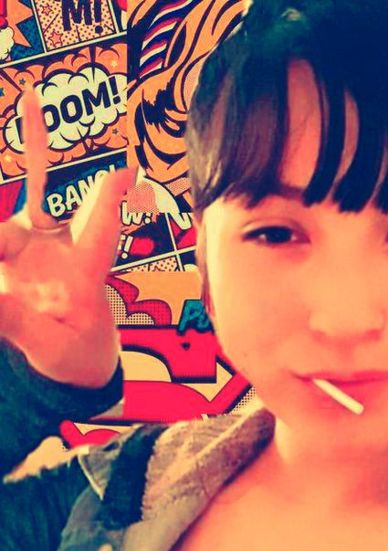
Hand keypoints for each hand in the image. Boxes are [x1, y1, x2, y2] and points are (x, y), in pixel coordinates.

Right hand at [0, 85, 134, 387]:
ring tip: (26, 108)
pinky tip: (6, 179)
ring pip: (17, 202)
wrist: (69, 363)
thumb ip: (20, 326)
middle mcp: (59, 250)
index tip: (124, 170)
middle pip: (51, 193)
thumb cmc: (75, 356)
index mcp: (84, 275)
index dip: (107, 204)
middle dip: (42, 147)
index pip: (97, 236)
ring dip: (18, 166)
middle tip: (31, 97)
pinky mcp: (10, 253)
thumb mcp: (52, 350)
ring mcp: (32, 248)